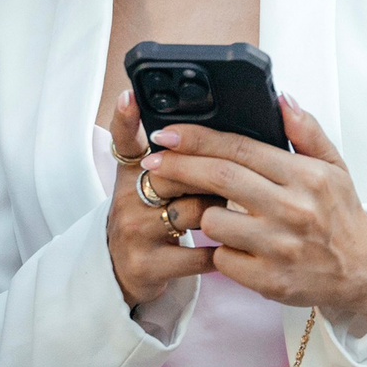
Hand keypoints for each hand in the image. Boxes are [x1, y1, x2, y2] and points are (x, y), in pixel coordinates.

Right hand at [106, 89, 217, 311]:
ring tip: (238, 210)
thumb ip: (173, 150)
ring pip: (194, 211)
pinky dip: (222, 248)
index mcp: (133, 171)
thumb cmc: (153, 215)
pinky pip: (198, 253)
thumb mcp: (151, 180)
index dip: (126, 117)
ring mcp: (135, 232)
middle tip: (240, 176)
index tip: (131, 96)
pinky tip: (234, 244)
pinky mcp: (146, 264)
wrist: (127, 271)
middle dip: (214, 175)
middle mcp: (128, 198)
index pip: (126, 138)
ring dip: (223, 210)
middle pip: (176, 173)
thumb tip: (194, 114)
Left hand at [141, 94, 366, 331]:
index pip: (240, 148)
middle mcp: (292, 209)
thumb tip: (282, 100)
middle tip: (154, 162)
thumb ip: (307, 131)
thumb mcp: (334, 167)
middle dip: (178, 166)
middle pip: (218, 179)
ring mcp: (279, 247)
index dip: (198, 139)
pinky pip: (221, 258)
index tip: (167, 134)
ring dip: (203, 214)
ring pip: (213, 221)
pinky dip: (221, 250)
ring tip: (213, 212)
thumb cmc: (341, 215)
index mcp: (305, 176)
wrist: (362, 272)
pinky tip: (235, 245)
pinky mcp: (268, 280)